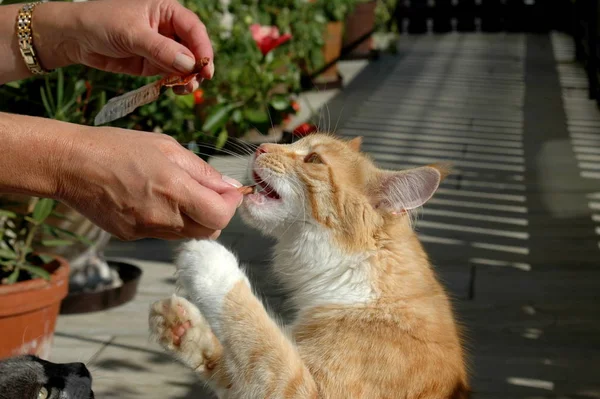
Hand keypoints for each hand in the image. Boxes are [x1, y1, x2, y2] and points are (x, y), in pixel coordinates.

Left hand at [35, 0, 212, 93]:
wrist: (74, 38)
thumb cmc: (101, 23)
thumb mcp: (132, 34)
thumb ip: (161, 50)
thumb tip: (189, 64)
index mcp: (166, 11)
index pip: (193, 29)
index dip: (203, 48)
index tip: (206, 68)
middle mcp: (167, 29)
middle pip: (194, 48)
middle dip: (197, 66)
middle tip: (196, 81)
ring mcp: (162, 48)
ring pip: (185, 65)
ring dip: (188, 78)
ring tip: (185, 88)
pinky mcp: (153, 64)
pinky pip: (172, 75)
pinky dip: (176, 83)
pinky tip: (175, 89)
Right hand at [56, 127, 242, 240]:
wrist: (71, 164)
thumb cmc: (119, 147)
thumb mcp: (168, 147)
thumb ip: (203, 171)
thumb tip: (230, 187)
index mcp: (175, 190)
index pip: (220, 216)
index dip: (231, 205)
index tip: (231, 192)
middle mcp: (163, 216)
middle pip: (209, 231)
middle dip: (217, 214)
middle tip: (211, 193)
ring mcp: (146, 230)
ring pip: (187, 234)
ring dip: (195, 218)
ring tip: (180, 193)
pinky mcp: (132, 236)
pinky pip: (163, 234)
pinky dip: (170, 221)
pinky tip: (154, 200)